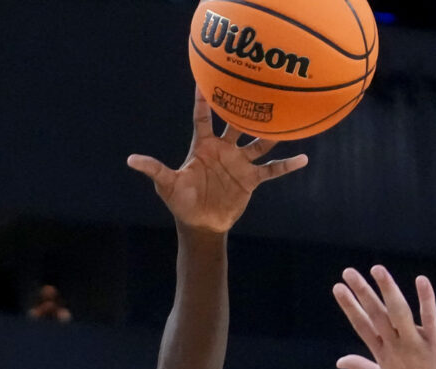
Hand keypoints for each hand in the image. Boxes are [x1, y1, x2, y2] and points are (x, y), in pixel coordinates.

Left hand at [127, 88, 308, 233]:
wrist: (201, 224)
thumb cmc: (181, 202)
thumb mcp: (167, 185)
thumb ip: (154, 170)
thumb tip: (131, 160)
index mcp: (203, 146)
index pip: (203, 117)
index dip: (203, 99)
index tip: (205, 76)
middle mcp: (223, 149)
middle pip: (236, 123)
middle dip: (245, 107)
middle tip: (256, 86)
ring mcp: (239, 163)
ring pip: (259, 142)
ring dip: (271, 131)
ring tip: (286, 116)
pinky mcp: (251, 179)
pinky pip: (272, 170)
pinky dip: (287, 165)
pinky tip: (304, 158)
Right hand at [333, 266, 435, 368]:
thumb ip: (360, 367)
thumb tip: (339, 362)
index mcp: (382, 353)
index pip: (361, 325)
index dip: (349, 306)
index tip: (338, 287)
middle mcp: (395, 346)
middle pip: (375, 314)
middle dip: (361, 292)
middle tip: (348, 272)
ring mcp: (415, 344)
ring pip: (398, 312)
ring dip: (387, 290)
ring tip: (377, 269)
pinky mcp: (435, 344)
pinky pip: (429, 318)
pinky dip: (426, 299)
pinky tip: (421, 280)